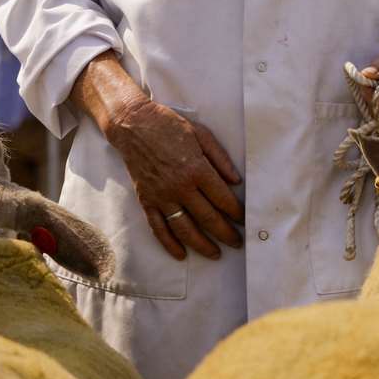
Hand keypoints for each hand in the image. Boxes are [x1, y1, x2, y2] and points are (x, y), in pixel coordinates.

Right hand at [105, 95, 243, 260]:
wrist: (133, 124)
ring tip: (216, 254)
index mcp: (197, 169)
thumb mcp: (202, 134)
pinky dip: (169, 243)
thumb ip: (221, 159)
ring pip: (184, 229)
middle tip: (238, 243)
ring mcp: (161, 196)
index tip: (245, 221)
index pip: (223, 199)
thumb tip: (237, 181)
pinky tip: (181, 254)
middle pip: (208, 219)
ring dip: (202, 245)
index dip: (236, 213)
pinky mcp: (146, 200)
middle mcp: (180, 187)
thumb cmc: (170, 126)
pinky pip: (158, 227)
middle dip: (226, 234)